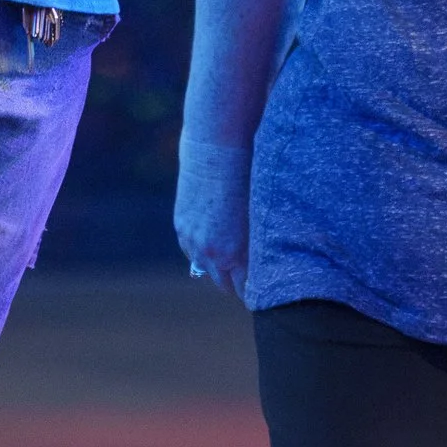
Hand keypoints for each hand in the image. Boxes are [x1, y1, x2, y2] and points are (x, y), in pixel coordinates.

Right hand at [174, 132, 251, 293]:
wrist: (216, 154)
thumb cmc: (249, 182)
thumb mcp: (258, 220)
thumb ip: (258, 247)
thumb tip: (265, 264)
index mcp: (235, 254)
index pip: (246, 290)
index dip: (256, 291)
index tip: (264, 291)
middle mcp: (211, 254)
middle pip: (224, 286)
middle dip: (237, 285)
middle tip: (250, 282)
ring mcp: (193, 242)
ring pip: (205, 271)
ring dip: (218, 270)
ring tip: (232, 265)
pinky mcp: (182, 228)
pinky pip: (191, 252)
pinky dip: (202, 252)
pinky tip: (214, 244)